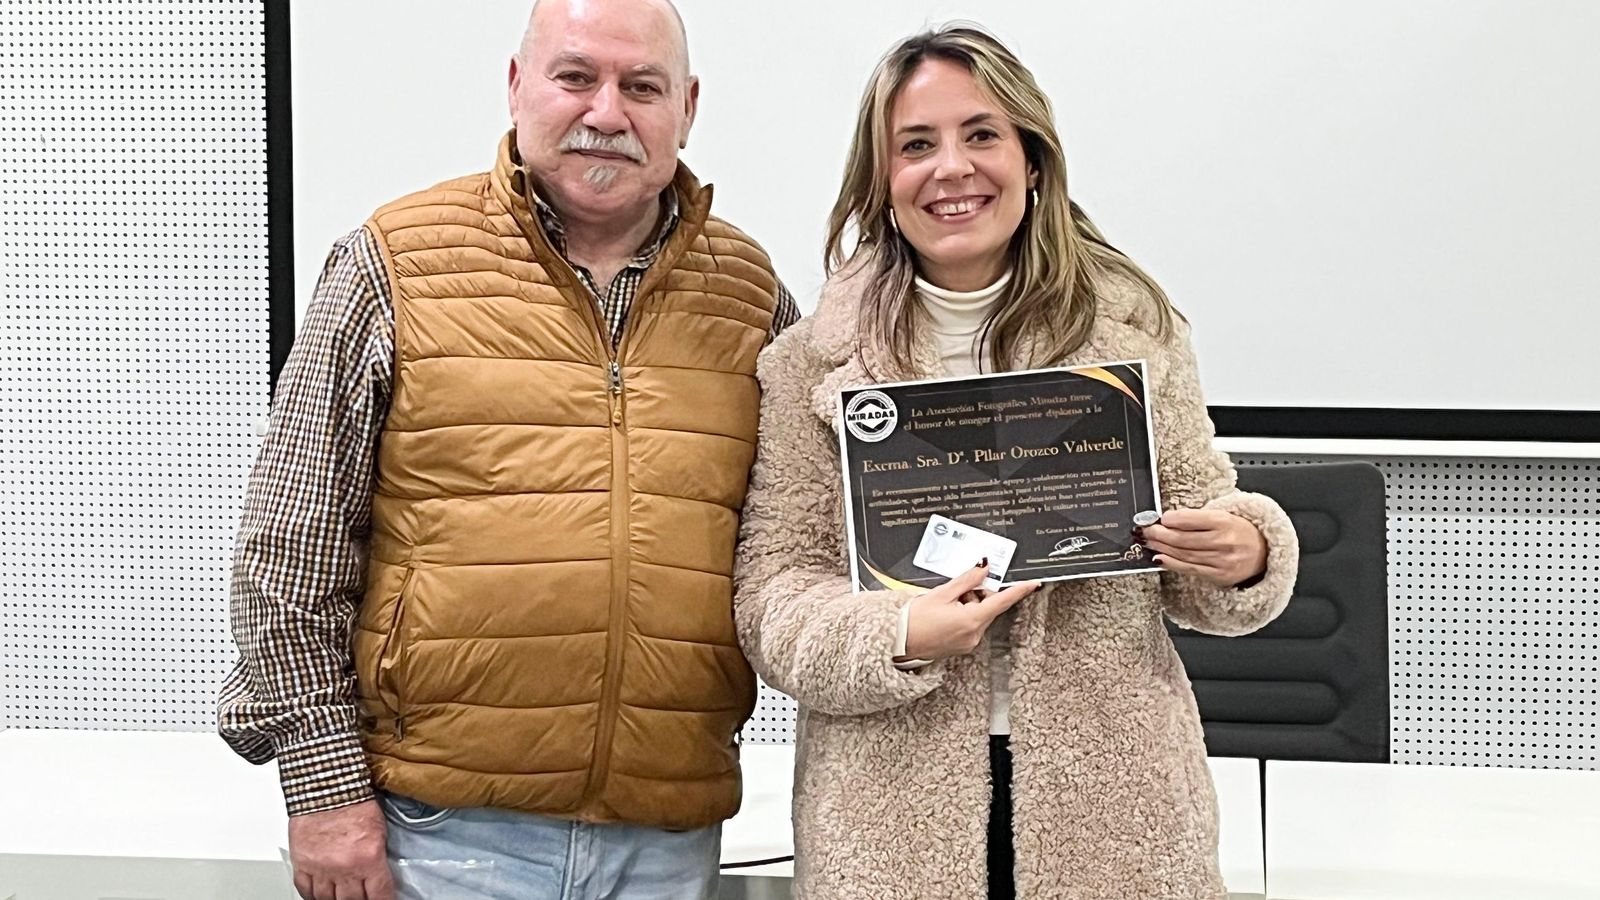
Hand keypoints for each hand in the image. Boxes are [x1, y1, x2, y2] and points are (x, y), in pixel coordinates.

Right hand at [288, 799, 394, 899]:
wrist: (327, 786)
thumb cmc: (354, 801)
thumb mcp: (379, 830)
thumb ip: (377, 856)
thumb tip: (378, 874)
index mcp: (369, 858)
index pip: (380, 894)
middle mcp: (345, 867)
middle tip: (361, 897)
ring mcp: (321, 868)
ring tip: (341, 896)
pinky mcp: (302, 863)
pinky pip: (306, 890)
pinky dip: (312, 896)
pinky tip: (319, 896)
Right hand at [902, 563, 1039, 659]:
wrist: (897, 644)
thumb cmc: (913, 622)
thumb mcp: (941, 593)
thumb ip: (967, 580)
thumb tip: (983, 568)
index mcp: (971, 620)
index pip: (1002, 601)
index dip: (1019, 590)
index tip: (1033, 584)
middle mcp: (974, 634)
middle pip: (988, 606)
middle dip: (977, 594)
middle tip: (957, 590)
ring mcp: (968, 642)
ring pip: (979, 615)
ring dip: (968, 604)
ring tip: (945, 604)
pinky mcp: (962, 646)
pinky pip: (971, 625)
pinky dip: (963, 615)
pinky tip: (945, 613)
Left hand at [1139, 508, 1267, 587]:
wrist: (1265, 552)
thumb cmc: (1240, 531)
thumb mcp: (1225, 516)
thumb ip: (1198, 518)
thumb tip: (1168, 520)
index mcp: (1225, 521)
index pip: (1190, 520)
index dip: (1170, 520)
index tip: (1158, 518)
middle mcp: (1224, 542)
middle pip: (1182, 539)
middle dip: (1159, 535)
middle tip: (1145, 531)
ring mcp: (1222, 561)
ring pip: (1183, 554)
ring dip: (1161, 549)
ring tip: (1148, 543)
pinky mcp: (1219, 576)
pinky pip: (1190, 569)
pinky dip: (1172, 564)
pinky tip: (1159, 559)